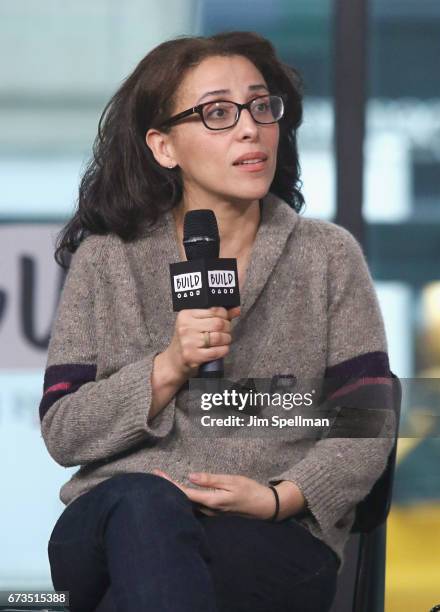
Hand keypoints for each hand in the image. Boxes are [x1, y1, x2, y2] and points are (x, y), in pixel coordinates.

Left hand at [152, 469, 275, 519]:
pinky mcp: (214, 512)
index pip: (184, 493)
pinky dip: (185, 497)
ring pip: (188, 504)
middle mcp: (208, 510)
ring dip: (175, 493)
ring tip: (164, 481)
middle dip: (168, 488)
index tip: (158, 474)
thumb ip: (210, 479)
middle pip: (182, 500)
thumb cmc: (250, 490)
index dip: (169, 484)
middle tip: (155, 475)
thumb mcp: (232, 480)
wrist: (265, 507)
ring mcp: (211, 513)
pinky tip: (180, 491)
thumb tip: (190, 476)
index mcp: (212, 501)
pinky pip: (194, 506)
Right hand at [165, 306, 240, 379]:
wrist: (173, 362)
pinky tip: (221, 349)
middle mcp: (186, 327)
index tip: (225, 320)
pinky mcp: (193, 356)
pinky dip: (223, 350)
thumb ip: (217, 315)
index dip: (224, 315)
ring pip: (219, 337)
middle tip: (226, 332)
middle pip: (218, 323)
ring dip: (227, 340)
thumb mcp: (197, 324)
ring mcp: (188, 342)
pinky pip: (217, 351)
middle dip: (227, 328)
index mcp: (186, 315)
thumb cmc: (188, 341)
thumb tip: (236, 309)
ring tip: (224, 341)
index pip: (214, 310)